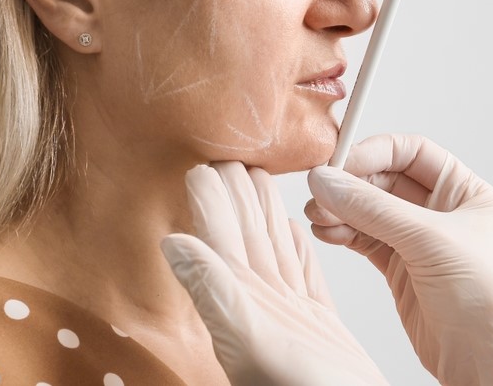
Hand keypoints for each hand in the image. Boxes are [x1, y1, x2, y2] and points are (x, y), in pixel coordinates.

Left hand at [162, 161, 388, 385]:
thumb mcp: (255, 341)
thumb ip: (215, 291)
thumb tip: (171, 242)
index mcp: (240, 298)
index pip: (217, 234)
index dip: (209, 195)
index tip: (203, 158)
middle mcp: (259, 303)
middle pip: (243, 233)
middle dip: (236, 191)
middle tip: (233, 150)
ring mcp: (290, 314)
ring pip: (271, 248)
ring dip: (264, 212)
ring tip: (260, 177)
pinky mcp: (320, 326)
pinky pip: (304, 274)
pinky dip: (297, 248)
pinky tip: (294, 230)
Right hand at [306, 134, 492, 385]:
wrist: (490, 360)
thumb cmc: (486, 299)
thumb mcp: (429, 239)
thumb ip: (372, 208)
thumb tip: (326, 180)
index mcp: (464, 192)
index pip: (411, 153)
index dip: (374, 152)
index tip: (341, 162)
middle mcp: (440, 212)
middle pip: (383, 180)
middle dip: (350, 184)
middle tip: (321, 191)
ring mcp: (417, 241)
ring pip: (367, 211)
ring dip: (339, 209)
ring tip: (318, 216)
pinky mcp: (399, 268)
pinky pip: (362, 238)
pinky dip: (341, 233)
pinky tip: (326, 233)